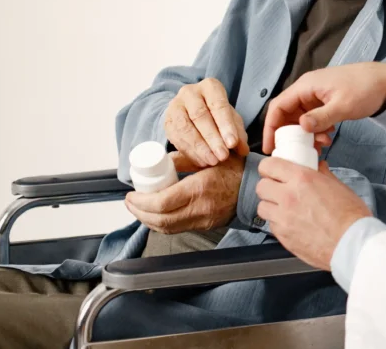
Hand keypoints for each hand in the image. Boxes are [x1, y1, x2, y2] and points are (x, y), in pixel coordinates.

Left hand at [125, 152, 243, 233]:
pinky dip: (162, 223)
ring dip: (148, 220)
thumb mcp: (210, 156)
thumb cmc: (236, 170)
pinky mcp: (204, 226)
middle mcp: (200, 208)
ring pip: (166, 228)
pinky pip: (177, 229)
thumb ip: (185, 159)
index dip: (141, 202)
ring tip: (139, 208)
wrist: (255, 188)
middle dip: (139, 212)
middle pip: (160, 220)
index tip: (131, 194)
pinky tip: (156, 214)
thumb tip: (163, 162)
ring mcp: (202, 220)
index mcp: (199, 189)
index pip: (162, 203)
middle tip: (130, 202)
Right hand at [164, 78, 249, 167]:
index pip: (218, 105)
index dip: (226, 125)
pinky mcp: (167, 121)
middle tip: (223, 156)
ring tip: (212, 161)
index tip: (232, 143)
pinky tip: (201, 161)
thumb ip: (238, 133)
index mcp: (210, 87)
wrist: (193, 112)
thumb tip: (243, 149)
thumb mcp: (231, 119)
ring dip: (200, 148)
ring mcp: (175, 105)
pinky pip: (176, 137)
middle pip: (200, 116)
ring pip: (185, 127)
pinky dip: (190, 152)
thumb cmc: (217, 114)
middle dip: (212, 139)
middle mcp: (190, 92)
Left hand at [256, 157, 371, 269]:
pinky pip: (272, 225)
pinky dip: (278, 222)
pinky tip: (292, 223)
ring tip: (284, 207)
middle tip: (280, 188)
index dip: (269, 167)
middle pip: (261, 186)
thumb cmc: (350, 217)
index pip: (269, 165)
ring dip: (271, 205)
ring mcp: (283, 219)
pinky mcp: (283, 237)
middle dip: (269, 186)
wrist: (351, 244)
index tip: (273, 170)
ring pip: (262, 207)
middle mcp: (288, 197)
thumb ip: (323, 175)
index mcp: (302, 179)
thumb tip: (318, 168)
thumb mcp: (339, 186)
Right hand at [262, 62, 385, 154]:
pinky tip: (328, 138)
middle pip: (287, 114)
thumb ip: (321, 117)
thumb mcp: (342, 106)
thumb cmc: (364, 89)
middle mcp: (307, 90)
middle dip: (291, 134)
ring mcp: (317, 96)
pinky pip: (314, 119)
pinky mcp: (326, 102)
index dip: (271, 127)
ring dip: (307, 134)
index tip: (270, 147)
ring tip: (321, 144)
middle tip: (299, 151)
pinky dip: (317, 130)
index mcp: (306, 86)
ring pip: (301, 119)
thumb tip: (300, 128)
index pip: (278, 106)